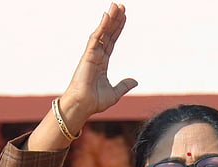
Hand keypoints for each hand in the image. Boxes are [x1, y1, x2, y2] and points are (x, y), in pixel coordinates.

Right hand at [27, 3, 136, 150]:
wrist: (82, 106)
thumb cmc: (94, 102)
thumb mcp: (114, 93)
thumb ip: (124, 85)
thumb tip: (135, 81)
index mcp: (102, 63)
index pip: (111, 42)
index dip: (118, 29)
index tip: (123, 18)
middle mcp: (96, 56)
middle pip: (108, 33)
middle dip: (115, 20)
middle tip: (121, 6)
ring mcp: (92, 54)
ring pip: (102, 32)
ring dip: (109, 19)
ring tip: (116, 6)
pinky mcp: (88, 55)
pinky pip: (96, 37)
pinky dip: (102, 26)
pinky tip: (107, 16)